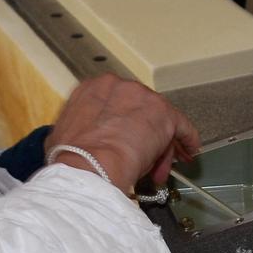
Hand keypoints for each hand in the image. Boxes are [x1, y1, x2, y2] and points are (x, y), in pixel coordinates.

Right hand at [45, 75, 199, 190]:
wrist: (88, 166)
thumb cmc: (72, 158)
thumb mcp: (63, 137)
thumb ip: (78, 131)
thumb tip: (79, 143)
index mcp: (92, 89)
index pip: (116, 105)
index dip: (124, 126)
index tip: (126, 139)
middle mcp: (119, 86)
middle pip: (139, 111)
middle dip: (142, 136)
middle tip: (144, 158)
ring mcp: (143, 98)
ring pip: (158, 121)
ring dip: (161, 145)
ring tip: (160, 166)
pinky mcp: (164, 115)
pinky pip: (181, 126)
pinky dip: (187, 138)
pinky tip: (189, 150)